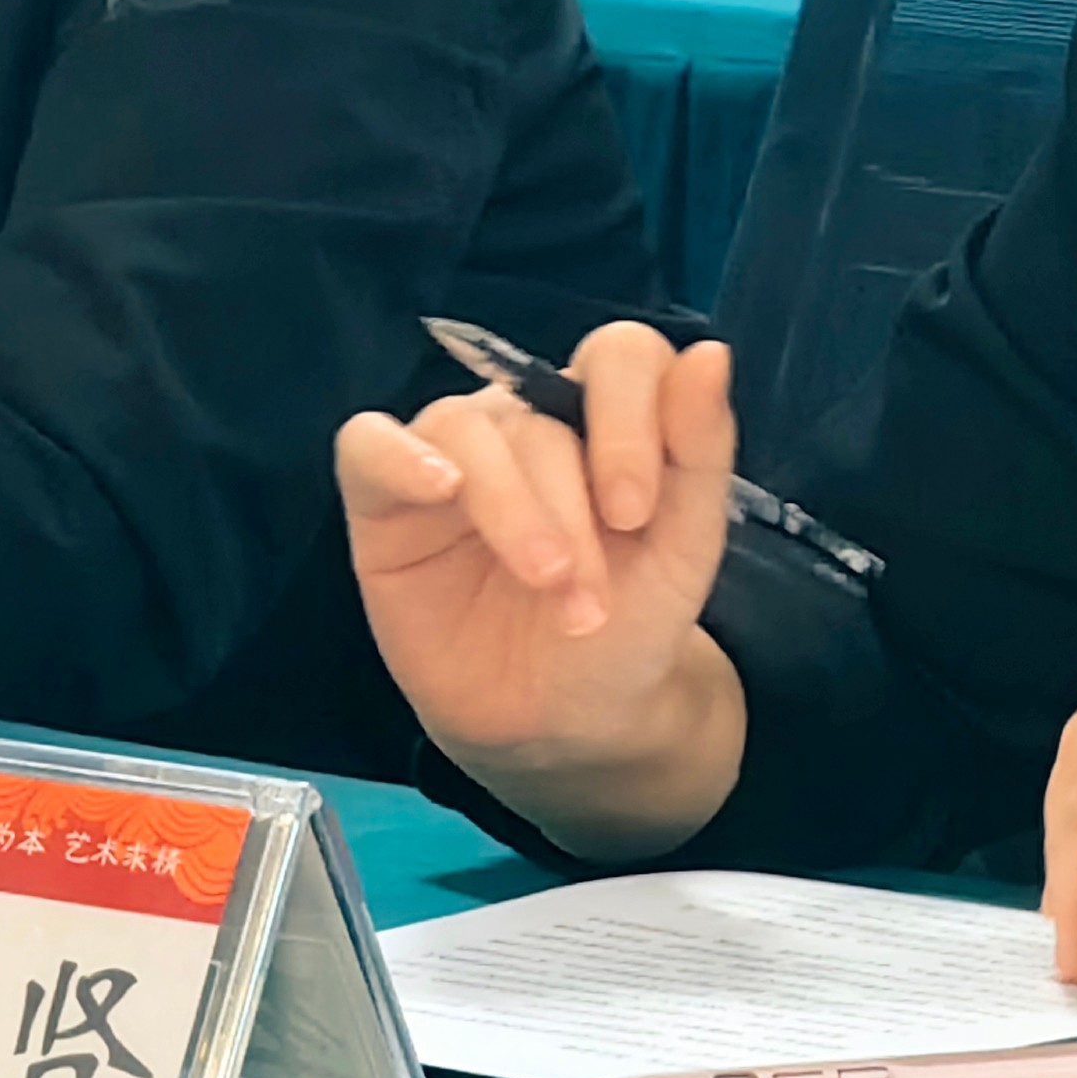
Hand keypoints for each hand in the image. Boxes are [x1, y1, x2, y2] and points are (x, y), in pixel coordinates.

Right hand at [334, 323, 746, 859]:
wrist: (563, 724)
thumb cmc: (627, 626)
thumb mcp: (684, 550)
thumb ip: (700, 449)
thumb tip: (709, 353)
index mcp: (604, 417)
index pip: (616, 357)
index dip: (630, 419)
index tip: (637, 512)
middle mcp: (524, 419)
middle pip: (539, 417)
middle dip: (572, 514)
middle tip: (589, 601)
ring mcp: (451, 453)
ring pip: (465, 429)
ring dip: (510, 510)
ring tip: (544, 586)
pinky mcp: (383, 500)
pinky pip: (367, 444)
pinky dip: (399, 456)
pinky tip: (438, 488)